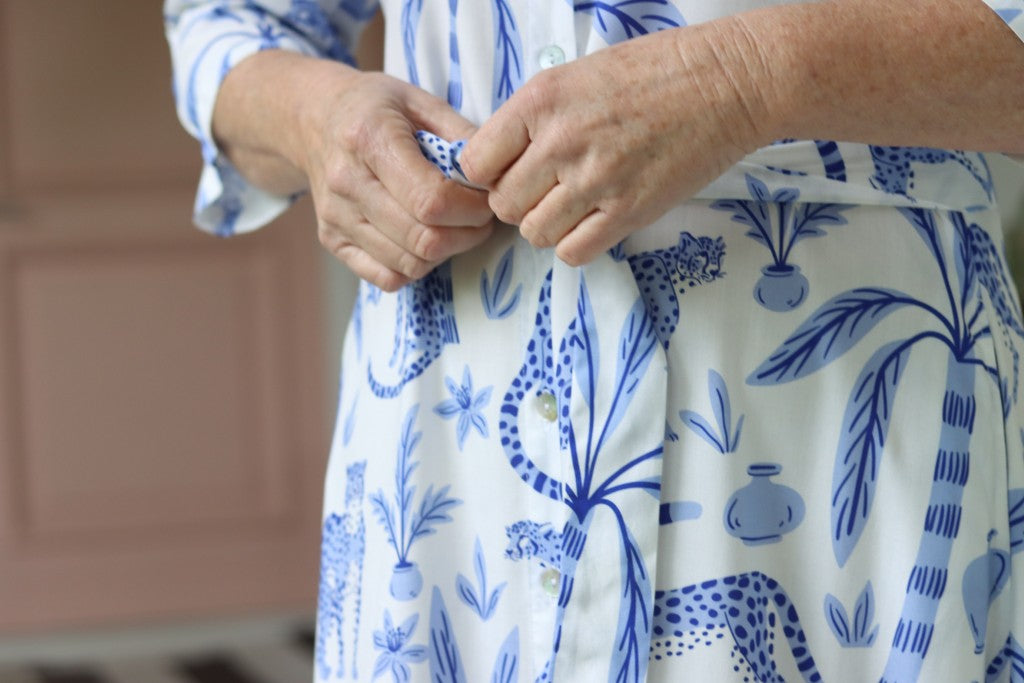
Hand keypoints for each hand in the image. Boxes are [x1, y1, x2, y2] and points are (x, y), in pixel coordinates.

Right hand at [298, 67, 493, 290]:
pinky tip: (423, 239)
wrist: (312, 119)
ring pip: (409, 264)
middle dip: (467, 234)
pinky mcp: (332, 241)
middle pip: (423, 239)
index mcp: (370, 139)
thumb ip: (461, 134)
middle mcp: (346, 183)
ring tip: (456, 227)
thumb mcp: (419, 100)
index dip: (472, 209)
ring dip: (446, 253)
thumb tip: (497, 173)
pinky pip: (386, 278)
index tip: (487, 199)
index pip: (431, 200)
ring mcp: (336, 217)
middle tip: (480, 218)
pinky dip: (415, 267)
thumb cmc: (374, 107)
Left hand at [460, 22, 768, 265]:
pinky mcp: (628, 211)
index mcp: (541, 101)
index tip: (508, 171)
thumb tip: (499, 160)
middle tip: (545, 189)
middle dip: (517, 202)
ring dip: (547, 224)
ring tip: (573, 203)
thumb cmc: (654, 71)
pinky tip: (594, 220)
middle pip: (502, 205)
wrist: (727, 83)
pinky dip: (576, 244)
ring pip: (534, 233)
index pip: (475, 163)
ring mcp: (595, 180)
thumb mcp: (577, 75)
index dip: (487, 174)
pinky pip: (573, 252)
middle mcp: (561, 142)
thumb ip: (534, 118)